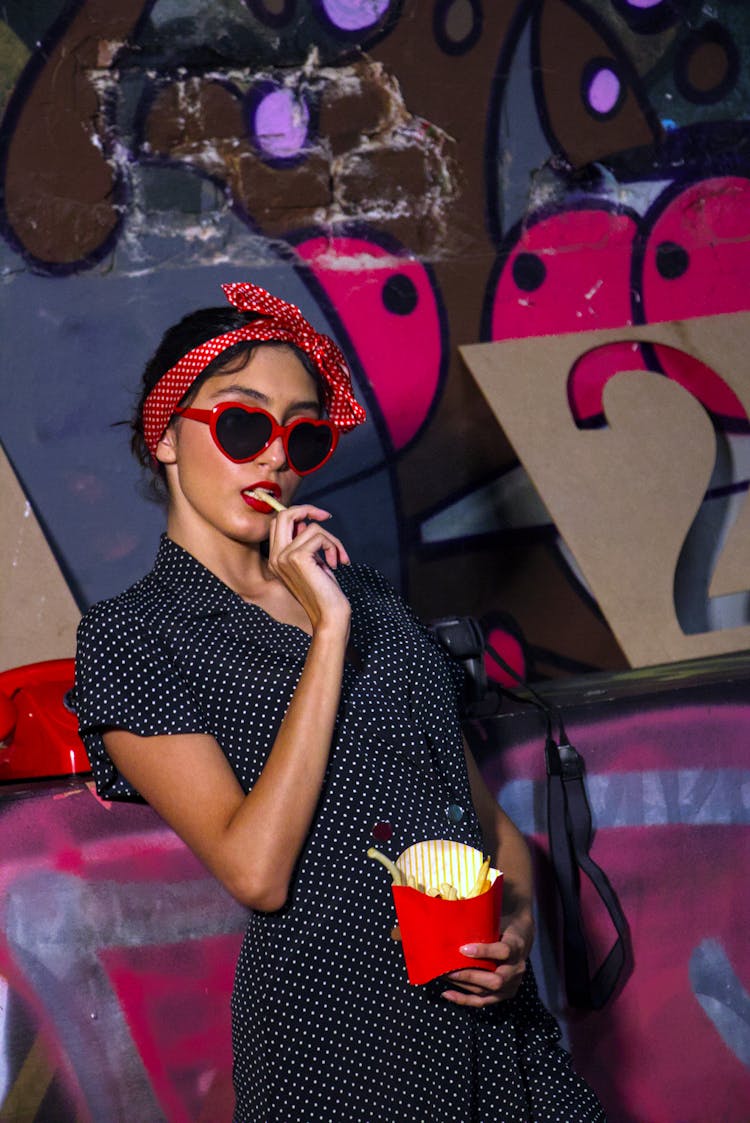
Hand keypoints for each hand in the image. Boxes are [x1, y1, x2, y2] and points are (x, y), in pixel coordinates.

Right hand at [267, 504, 350, 630]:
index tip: (319, 517)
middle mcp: (275, 557)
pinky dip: (334, 546)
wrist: (329, 615)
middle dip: (308, 510)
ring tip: (338, 558)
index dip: (298, 514)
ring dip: (331, 540)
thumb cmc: (325, 592)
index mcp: (275, 559)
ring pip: (311, 527)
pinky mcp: (297, 558)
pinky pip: (319, 536)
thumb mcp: (312, 563)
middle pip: (283, 515)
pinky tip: (337, 563)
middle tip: (326, 516)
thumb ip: (304, 543)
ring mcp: (284, 557)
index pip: (278, 522)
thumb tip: (306, 522)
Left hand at [440, 911, 533, 1006]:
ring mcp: (512, 984)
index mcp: (517, 946)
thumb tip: (457, 908)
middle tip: (448, 969)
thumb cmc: (502, 923)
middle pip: (496, 980)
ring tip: (444, 977)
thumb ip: (482, 919)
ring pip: (487, 992)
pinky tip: (447, 993)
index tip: (463, 948)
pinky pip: (483, 1001)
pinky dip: (464, 999)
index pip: (504, 952)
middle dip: (469, 976)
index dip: (484, 952)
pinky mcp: (503, 994)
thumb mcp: (498, 918)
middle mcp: (517, 968)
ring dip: (463, 986)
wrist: (520, 934)